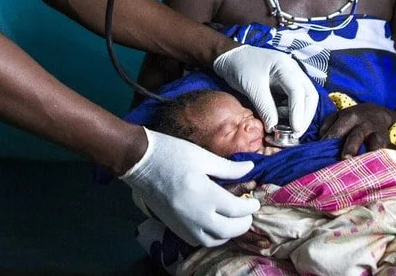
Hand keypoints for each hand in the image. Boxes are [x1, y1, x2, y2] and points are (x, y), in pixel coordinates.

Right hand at [120, 128, 258, 246]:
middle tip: (248, 213)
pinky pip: (196, 240)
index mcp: (205, 195)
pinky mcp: (173, 226)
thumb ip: (229, 168)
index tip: (255, 200)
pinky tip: (213, 224)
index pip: (236, 210)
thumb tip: (251, 170)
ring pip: (212, 240)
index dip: (250, 206)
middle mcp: (195, 215)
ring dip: (227, 234)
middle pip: (227, 230)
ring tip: (233, 220)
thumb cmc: (172, 153)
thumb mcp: (203, 156)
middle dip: (242, 224)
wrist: (139, 161)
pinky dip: (210, 237)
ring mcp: (182, 223)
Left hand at [213, 45, 318, 133]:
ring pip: (303, 100)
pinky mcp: (284, 86)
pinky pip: (293, 102)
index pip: (298, 91)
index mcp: (285, 66)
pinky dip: (290, 114)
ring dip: (298, 116)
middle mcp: (292, 71)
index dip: (298, 112)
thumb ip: (264, 107)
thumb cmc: (240, 66)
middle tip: (295, 134)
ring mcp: (290, 78)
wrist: (230, 57)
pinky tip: (280, 122)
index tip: (295, 129)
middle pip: (308, 95)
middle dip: (304, 116)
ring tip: (285, 130)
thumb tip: (274, 128)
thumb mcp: (251, 87)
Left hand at [319, 103, 393, 157]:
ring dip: (372, 152)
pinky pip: (392, 149)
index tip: (322, 148)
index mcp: (349, 117)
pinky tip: (393, 163)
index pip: (338, 129)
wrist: (377, 112)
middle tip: (345, 158)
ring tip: (369, 165)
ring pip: (377, 142)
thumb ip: (327, 126)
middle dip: (351, 146)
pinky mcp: (389, 141)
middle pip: (357, 135)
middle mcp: (364, 124)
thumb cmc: (352, 119)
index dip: (330, 138)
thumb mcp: (338, 116)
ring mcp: (378, 133)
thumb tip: (319, 141)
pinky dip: (393, 155)